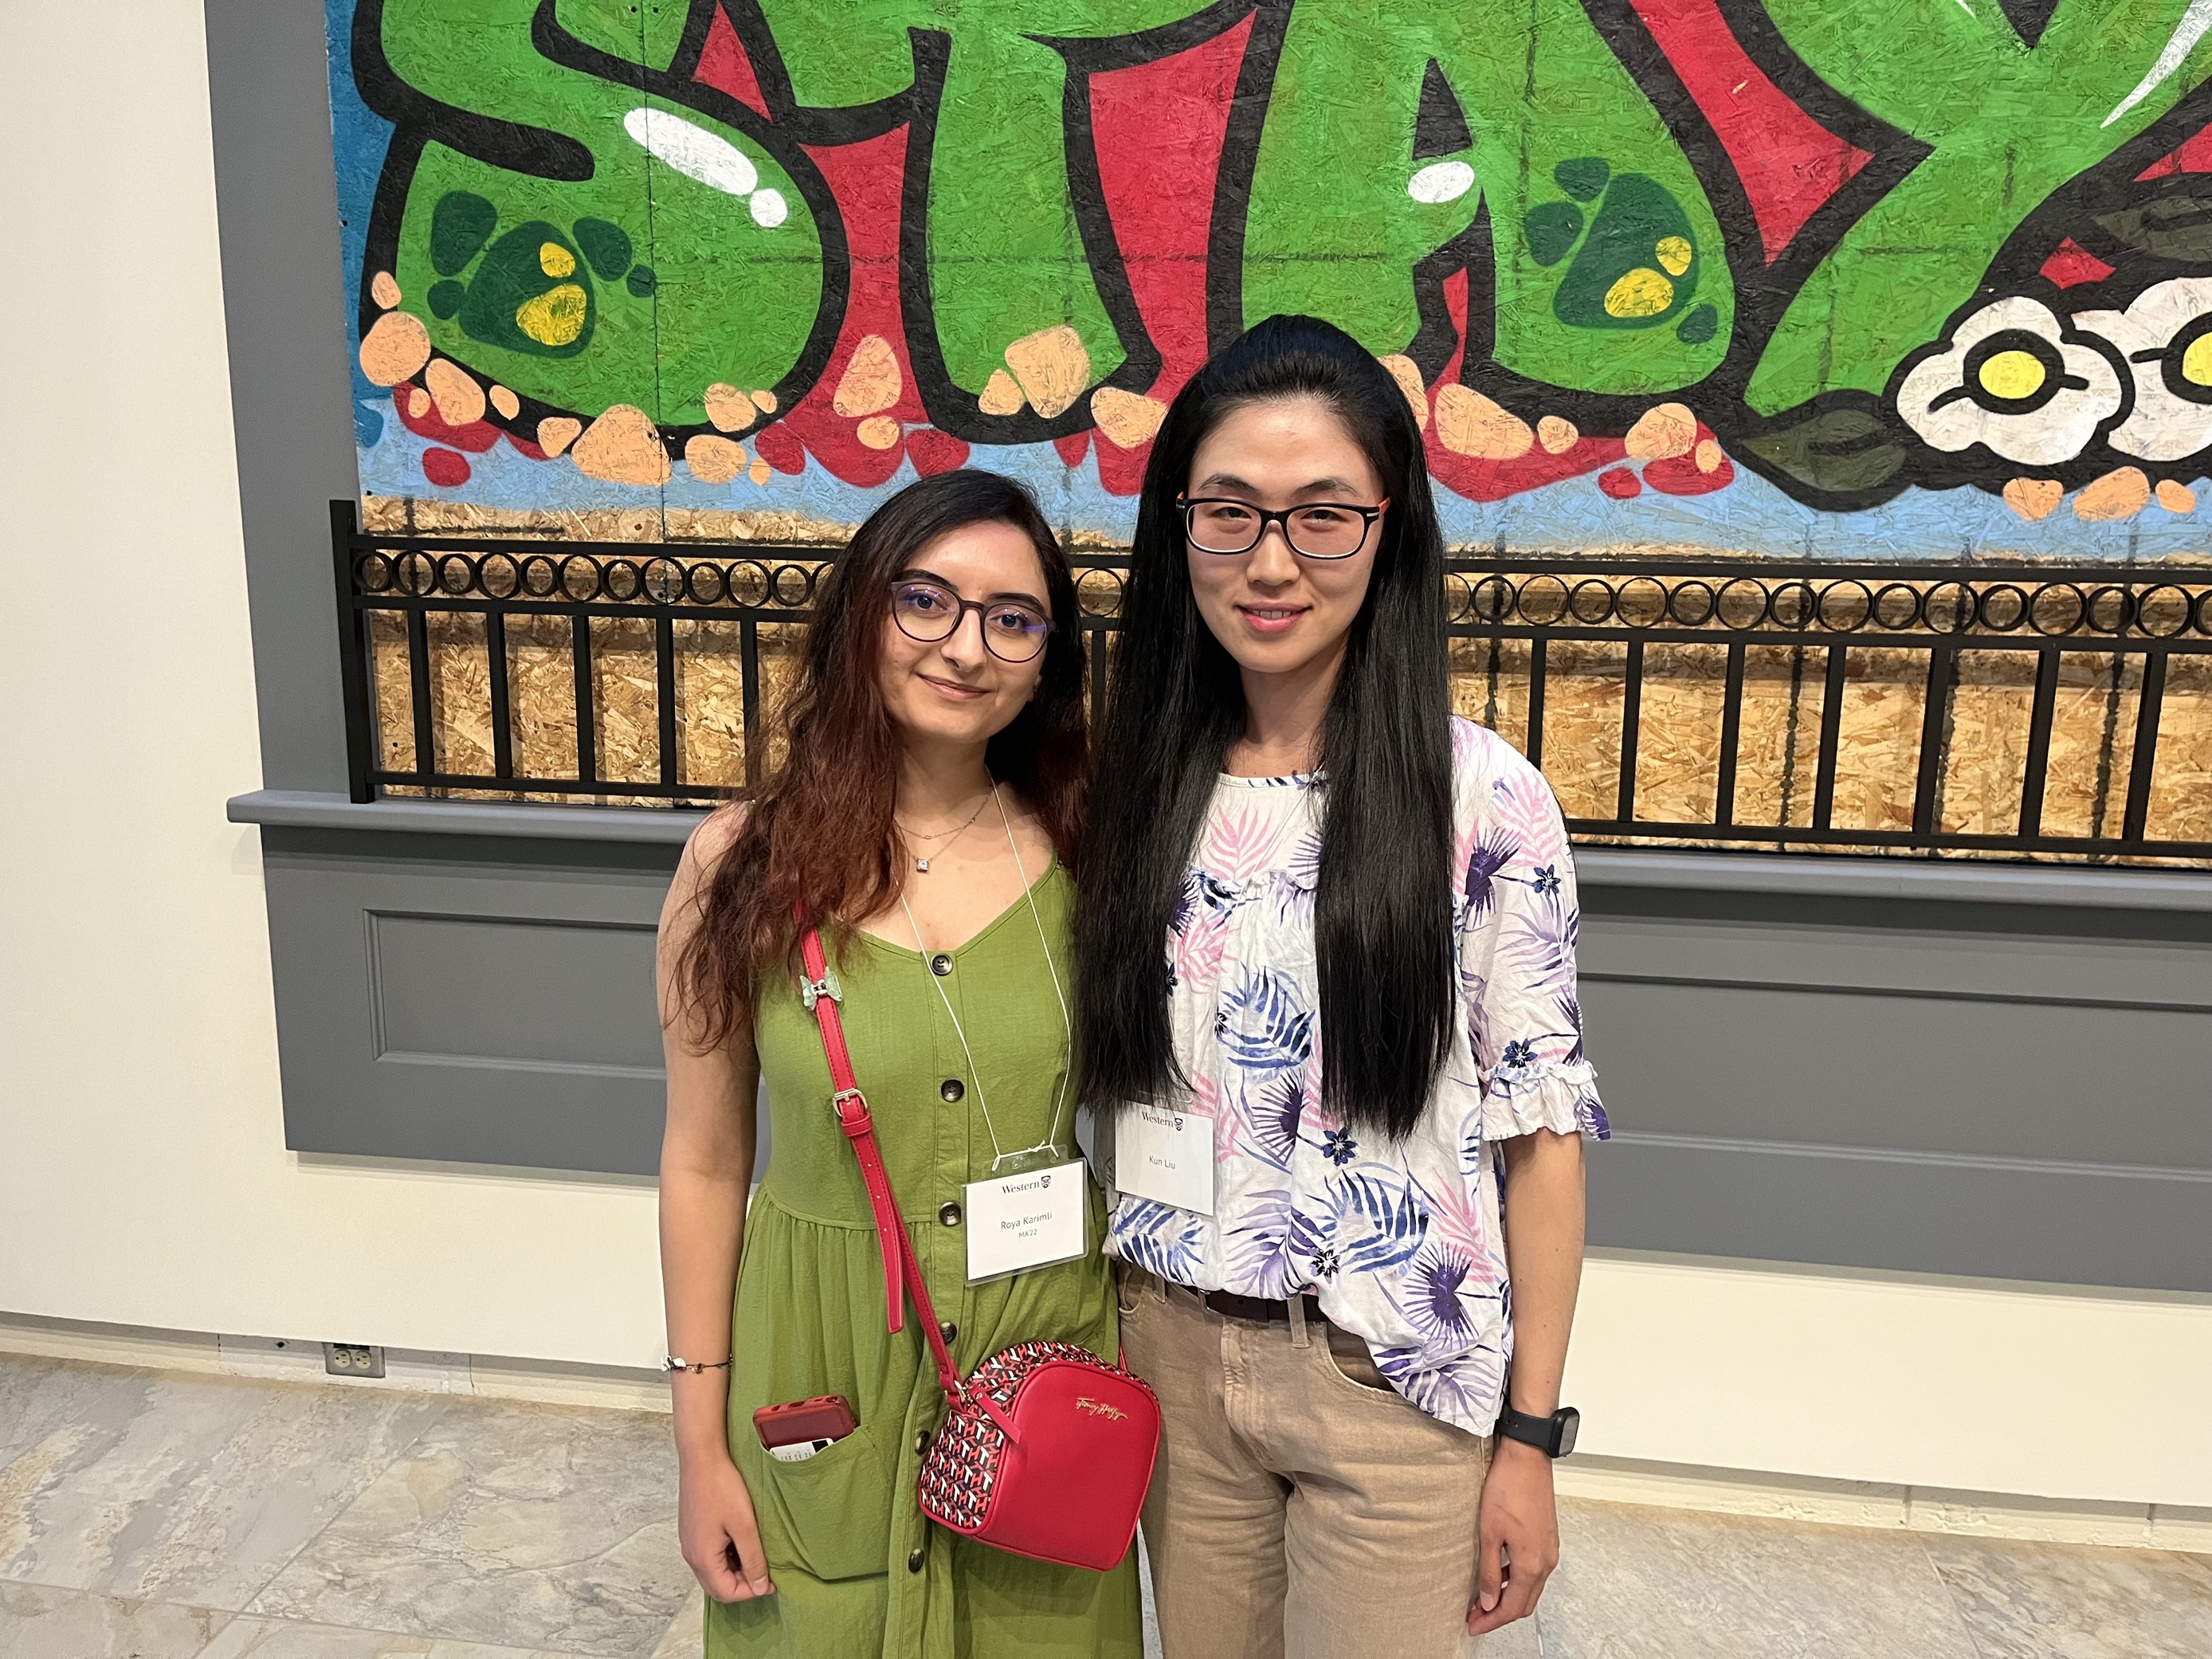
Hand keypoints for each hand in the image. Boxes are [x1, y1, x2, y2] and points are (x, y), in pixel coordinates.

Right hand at [678, 1450, 774, 1601]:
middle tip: (765, 1570)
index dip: (751, 1591)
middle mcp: (691, 1555)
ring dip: (734, 1571)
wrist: (701, 1457)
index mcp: (702, 1557)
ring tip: (756, 1554)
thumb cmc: (721, 1486)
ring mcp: (689, 1543)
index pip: (726, 1593)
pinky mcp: (692, 1532)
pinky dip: (725, 1558)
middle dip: (742, 1584)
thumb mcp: (745, 1525)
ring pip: (713, 1572)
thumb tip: (760, 1586)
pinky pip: (709, 1556)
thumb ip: (753, 1559)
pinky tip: (741, 1541)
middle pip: (717, 1586)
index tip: (772, 1580)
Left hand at [1467, 1435, 1559, 1635]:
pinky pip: (1533, 1570)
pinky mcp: (1547, 1538)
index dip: (1491, 1620)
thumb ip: (1489, 1571)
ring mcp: (1549, 1550)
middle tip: (1475, 1616)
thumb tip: (1487, 1599)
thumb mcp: (1489, 1533)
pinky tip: (1498, 1573)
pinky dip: (1516, 1580)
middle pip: (1525, 1602)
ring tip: (1483, 1597)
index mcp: (1532, 1564)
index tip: (1474, 1625)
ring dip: (1508, 1596)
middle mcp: (1546, 1561)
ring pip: (1530, 1587)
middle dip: (1499, 1613)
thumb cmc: (1508, 1489)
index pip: (1512, 1607)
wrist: (1527, 1458)